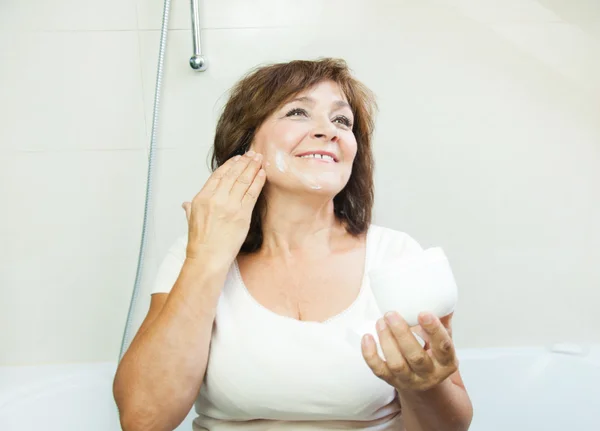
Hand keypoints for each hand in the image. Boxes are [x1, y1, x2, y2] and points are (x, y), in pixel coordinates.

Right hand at [182, 151, 265, 266]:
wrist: (207, 258)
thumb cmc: (200, 243)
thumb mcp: (190, 221)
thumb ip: (190, 208)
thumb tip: (186, 204)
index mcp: (201, 198)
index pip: (218, 175)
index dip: (230, 165)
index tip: (238, 158)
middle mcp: (215, 198)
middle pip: (232, 175)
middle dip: (244, 162)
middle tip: (253, 154)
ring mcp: (229, 205)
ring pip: (243, 180)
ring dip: (253, 167)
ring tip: (259, 159)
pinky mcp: (242, 214)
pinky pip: (252, 193)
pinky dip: (258, 181)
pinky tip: (262, 174)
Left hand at [361, 311, 458, 391]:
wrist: (425, 385)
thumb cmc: (433, 356)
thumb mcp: (442, 341)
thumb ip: (442, 321)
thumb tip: (442, 297)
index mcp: (446, 362)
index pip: (443, 346)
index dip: (434, 330)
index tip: (422, 313)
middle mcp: (429, 374)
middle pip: (416, 357)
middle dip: (402, 334)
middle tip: (391, 314)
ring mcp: (410, 380)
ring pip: (396, 364)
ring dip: (386, 341)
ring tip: (380, 321)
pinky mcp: (392, 381)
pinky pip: (379, 370)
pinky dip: (370, 355)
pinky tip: (367, 337)